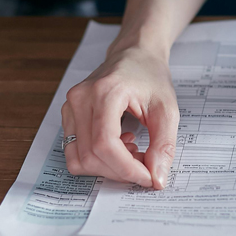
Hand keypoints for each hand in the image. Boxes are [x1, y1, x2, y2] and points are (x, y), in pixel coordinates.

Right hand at [62, 45, 178, 188]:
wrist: (135, 55)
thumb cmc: (150, 76)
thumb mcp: (168, 110)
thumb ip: (163, 146)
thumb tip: (156, 179)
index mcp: (105, 92)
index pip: (105, 145)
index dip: (127, 169)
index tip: (148, 177)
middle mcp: (81, 98)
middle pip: (90, 156)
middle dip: (120, 171)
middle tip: (144, 164)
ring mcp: (70, 106)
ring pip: (78, 158)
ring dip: (107, 167)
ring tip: (131, 152)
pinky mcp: (68, 115)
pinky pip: (74, 151)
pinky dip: (96, 159)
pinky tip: (118, 145)